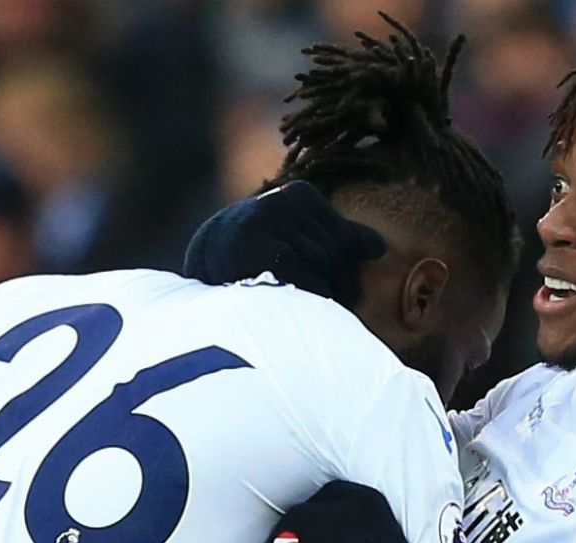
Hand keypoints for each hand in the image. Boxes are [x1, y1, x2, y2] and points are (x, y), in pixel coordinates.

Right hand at [182, 181, 386, 306]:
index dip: (348, 275)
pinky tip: (288, 307)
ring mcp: (267, 219)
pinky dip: (301, 297)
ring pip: (320, 267)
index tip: (342, 298)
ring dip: (320, 297)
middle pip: (335, 256)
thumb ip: (338, 241)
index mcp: (301, 197)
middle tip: (330, 312)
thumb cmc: (253, 257)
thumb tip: (379, 248)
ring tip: (306, 312)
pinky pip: (300, 277)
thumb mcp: (297, 241)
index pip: (345, 242)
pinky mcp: (253, 242)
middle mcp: (285, 202)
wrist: (196, 265)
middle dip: (339, 288)